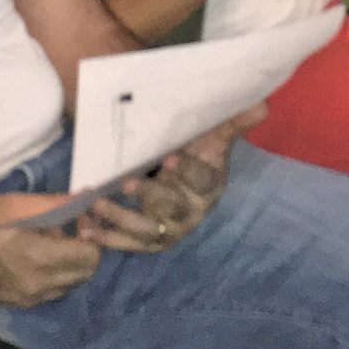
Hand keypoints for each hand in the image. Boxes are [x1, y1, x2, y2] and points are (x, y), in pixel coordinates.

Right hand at [0, 192, 103, 305]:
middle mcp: (39, 285)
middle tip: (71, 229)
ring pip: (71, 283)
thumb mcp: (18, 205)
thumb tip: (87, 198)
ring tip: (53, 242)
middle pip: (86, 272)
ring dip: (72, 264)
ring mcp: (30, 298)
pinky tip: (38, 257)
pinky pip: (53, 290)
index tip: (80, 219)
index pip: (90, 255)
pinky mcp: (20, 303)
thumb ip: (57, 204)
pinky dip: (56, 275)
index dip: (91, 235)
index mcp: (39, 259)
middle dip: (86, 249)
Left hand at [75, 103, 262, 254]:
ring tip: (97, 204)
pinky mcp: (147, 240)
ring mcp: (168, 229)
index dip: (189, 171)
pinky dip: (105, 236)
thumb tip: (262, 106)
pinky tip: (85, 227)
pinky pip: (125, 242)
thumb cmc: (198, 154)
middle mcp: (191, 212)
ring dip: (120, 219)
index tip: (172, 158)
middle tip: (130, 181)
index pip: (201, 180)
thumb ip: (232, 123)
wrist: (184, 177)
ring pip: (145, 231)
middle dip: (151, 197)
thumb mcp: (213, 138)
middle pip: (173, 209)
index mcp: (209, 186)